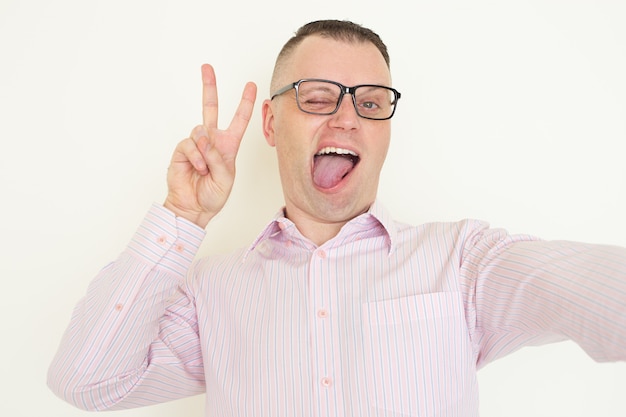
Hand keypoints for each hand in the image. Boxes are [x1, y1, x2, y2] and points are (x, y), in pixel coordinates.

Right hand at [164, 64, 256, 227]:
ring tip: (205, 168)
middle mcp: (212, 141)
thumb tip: (205, 139)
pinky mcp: (182, 150)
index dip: (245, 103)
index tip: (251, 85)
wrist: (193, 207)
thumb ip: (219, 158)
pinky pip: (190, 144)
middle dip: (209, 86)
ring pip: (201, 131)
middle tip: (206, 67)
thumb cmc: (213, 194)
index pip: (239, 120)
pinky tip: (198, 168)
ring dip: (206, 151)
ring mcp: (196, 144)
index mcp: (228, 146)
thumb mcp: (226, 178)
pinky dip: (196, 157)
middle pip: (210, 108)